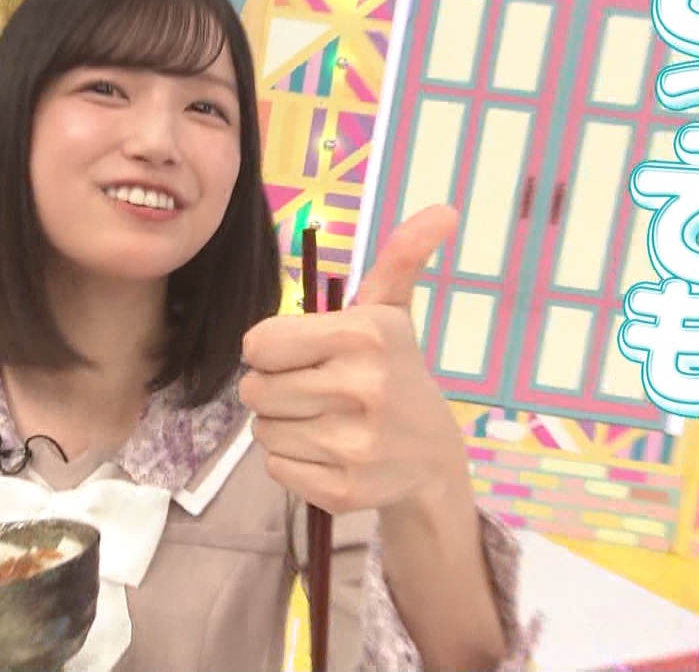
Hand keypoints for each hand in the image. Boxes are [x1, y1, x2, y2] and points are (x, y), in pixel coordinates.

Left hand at [241, 205, 468, 514]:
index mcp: (366, 334)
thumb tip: (443, 210)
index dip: (271, 350)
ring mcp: (355, 444)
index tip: (302, 354)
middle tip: (314, 391)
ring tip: (323, 421)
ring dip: (282, 426)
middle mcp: (362, 388)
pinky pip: (276, 467)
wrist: (433, 457)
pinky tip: (327, 452)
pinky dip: (292, 462)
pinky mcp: (344, 490)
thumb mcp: (393, 314)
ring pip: (263, 431)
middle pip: (255, 390)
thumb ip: (401, 259)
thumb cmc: (395, 373)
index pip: (258, 343)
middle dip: (274, 390)